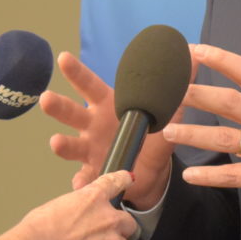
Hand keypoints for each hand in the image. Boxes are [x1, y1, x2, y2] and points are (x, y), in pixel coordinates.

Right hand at [16, 170, 137, 239]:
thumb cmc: (40, 229)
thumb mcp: (58, 205)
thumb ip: (77, 208)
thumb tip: (77, 217)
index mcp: (94, 198)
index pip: (116, 182)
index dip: (123, 180)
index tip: (128, 179)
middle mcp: (108, 218)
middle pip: (129, 223)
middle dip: (119, 228)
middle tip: (103, 234)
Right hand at [40, 50, 174, 208]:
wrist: (150, 171)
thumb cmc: (151, 134)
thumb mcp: (166, 110)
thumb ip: (176, 84)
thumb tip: (194, 55)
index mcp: (107, 105)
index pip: (89, 85)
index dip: (76, 72)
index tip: (63, 58)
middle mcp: (92, 125)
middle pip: (71, 113)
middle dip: (58, 106)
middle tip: (47, 99)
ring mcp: (89, 149)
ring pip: (71, 145)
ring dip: (63, 144)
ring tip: (57, 143)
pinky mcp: (94, 172)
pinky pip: (86, 178)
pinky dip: (83, 182)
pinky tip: (81, 184)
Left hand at [162, 44, 240, 210]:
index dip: (221, 59)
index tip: (196, 50)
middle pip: (228, 102)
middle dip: (195, 95)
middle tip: (167, 91)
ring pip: (224, 140)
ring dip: (193, 135)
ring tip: (167, 132)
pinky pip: (235, 176)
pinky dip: (211, 177)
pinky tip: (190, 176)